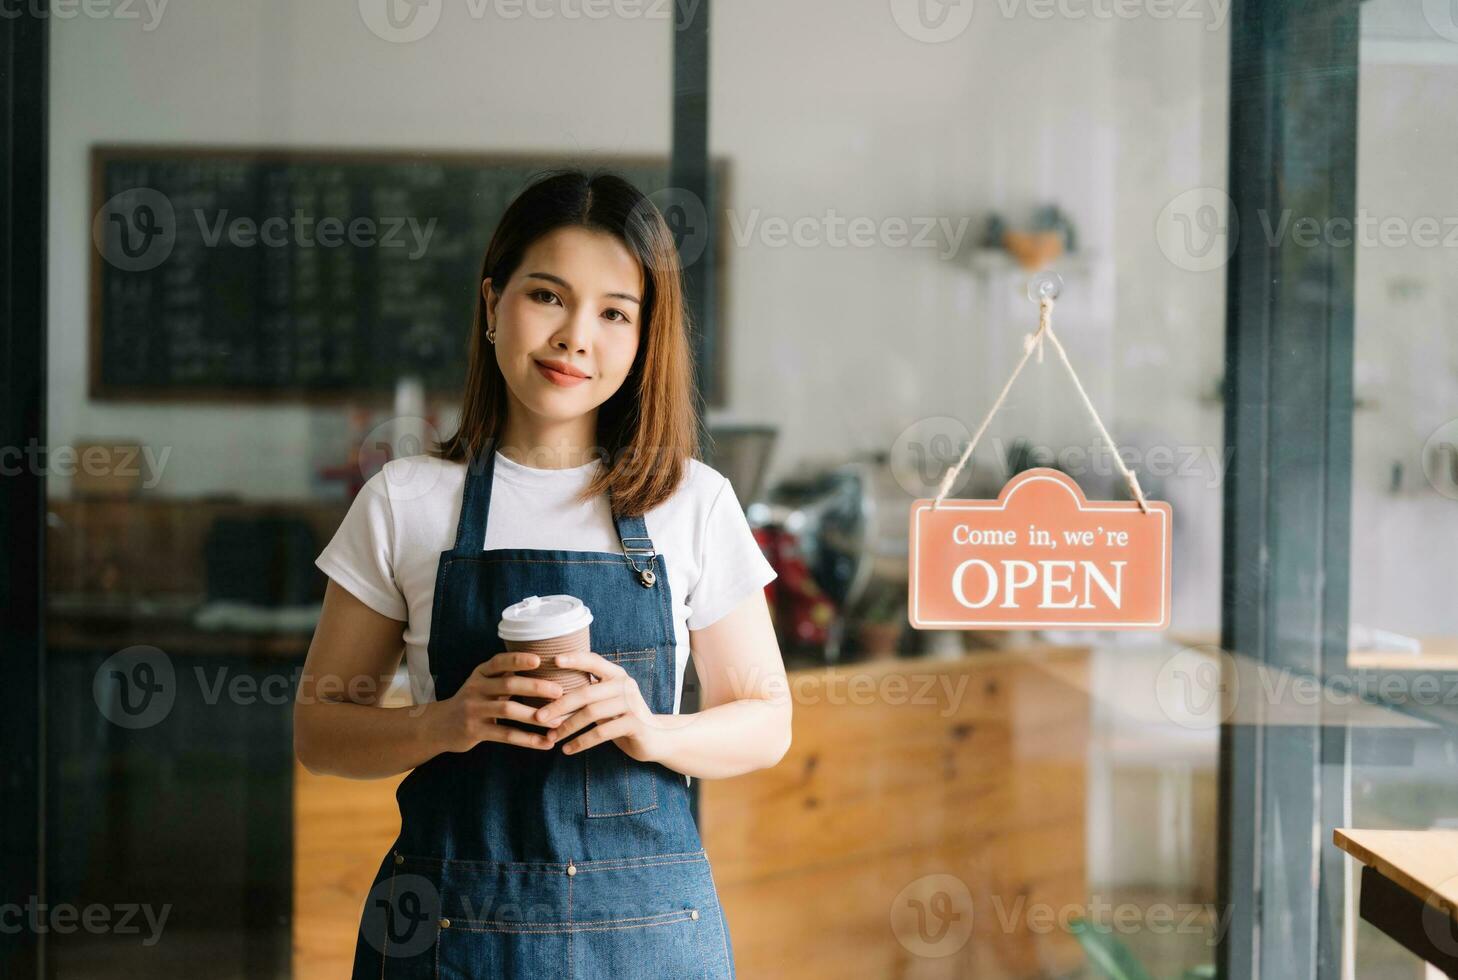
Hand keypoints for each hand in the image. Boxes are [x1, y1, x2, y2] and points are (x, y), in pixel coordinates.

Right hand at [432, 651, 564, 752]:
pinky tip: (546, 743)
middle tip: (560, 691)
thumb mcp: (483, 683)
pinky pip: (505, 735)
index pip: (499, 662)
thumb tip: (542, 664)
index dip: (518, 660)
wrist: (440, 725)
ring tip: (558, 721)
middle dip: (536, 687)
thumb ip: (505, 676)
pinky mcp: (475, 731)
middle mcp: (476, 688)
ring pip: (508, 710)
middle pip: (508, 685)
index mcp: (480, 673)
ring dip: (535, 716)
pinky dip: (528, 739)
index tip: (539, 659)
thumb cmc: (473, 701)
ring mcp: (474, 710)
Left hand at [532, 650, 666, 761]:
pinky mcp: (635, 724)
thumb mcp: (606, 702)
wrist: (655, 738)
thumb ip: (588, 693)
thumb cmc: (622, 717)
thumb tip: (548, 693)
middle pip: (586, 692)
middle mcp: (625, 685)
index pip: (593, 661)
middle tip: (539, 717)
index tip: (554, 660)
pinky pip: (602, 733)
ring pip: (591, 713)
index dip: (574, 658)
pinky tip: (568, 749)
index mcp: (616, 674)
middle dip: (559, 705)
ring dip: (567, 727)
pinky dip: (581, 742)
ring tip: (551, 737)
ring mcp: (632, 704)